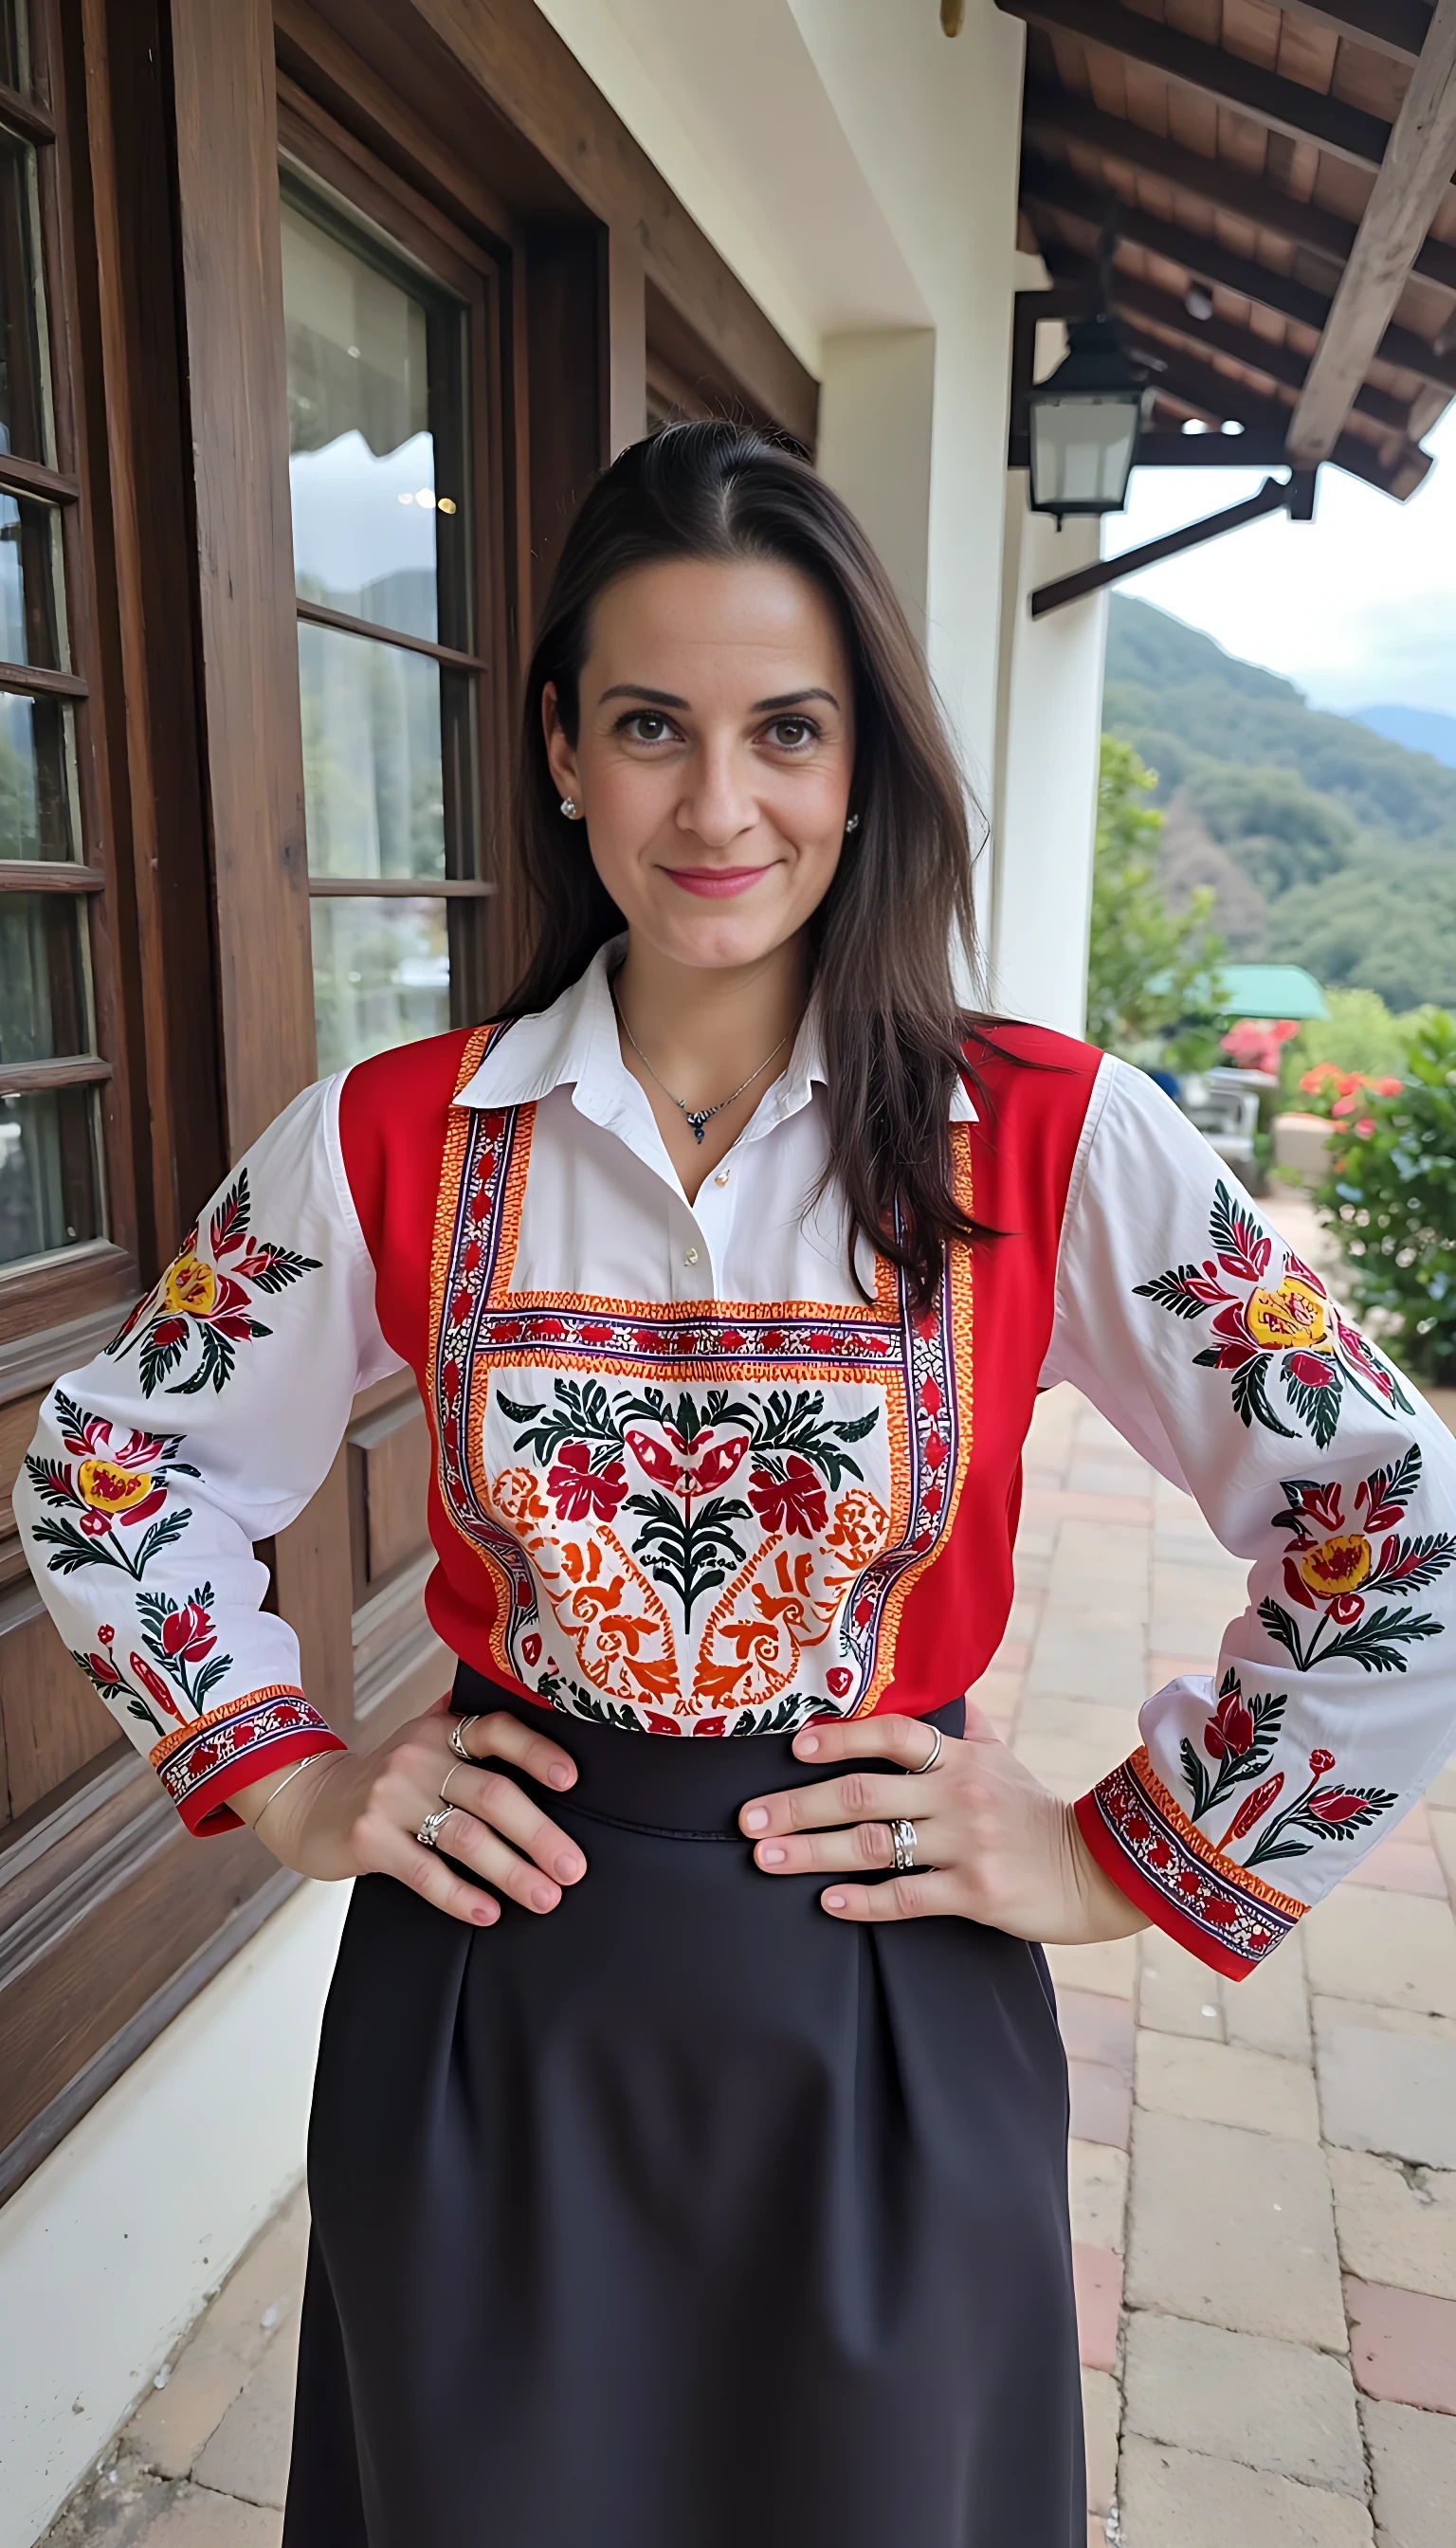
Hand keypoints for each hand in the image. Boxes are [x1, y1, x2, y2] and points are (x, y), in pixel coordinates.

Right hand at [233, 1698, 586, 1929]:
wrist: (310, 1802)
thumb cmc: (386, 1779)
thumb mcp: (424, 1742)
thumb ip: (471, 1731)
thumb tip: (549, 1726)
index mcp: (441, 1730)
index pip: (497, 1730)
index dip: (536, 1752)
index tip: (572, 1780)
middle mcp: (418, 1757)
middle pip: (491, 1793)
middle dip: (538, 1834)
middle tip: (572, 1868)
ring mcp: (391, 1798)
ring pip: (465, 1836)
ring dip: (511, 1871)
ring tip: (544, 1896)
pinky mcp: (369, 1839)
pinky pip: (424, 1872)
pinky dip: (460, 1895)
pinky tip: (488, 1912)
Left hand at [739, 1701, 1146, 1941]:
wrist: (1101, 1870)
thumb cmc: (1038, 1813)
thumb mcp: (1004, 1758)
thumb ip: (964, 1726)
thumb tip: (940, 1692)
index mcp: (962, 1758)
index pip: (894, 1733)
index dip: (841, 1736)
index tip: (793, 1746)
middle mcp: (960, 1794)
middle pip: (865, 1793)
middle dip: (799, 1804)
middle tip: (747, 1817)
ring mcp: (968, 1845)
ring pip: (876, 1846)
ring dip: (812, 1851)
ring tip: (765, 1857)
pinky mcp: (978, 1894)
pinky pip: (908, 1897)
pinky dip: (863, 1900)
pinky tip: (826, 1900)